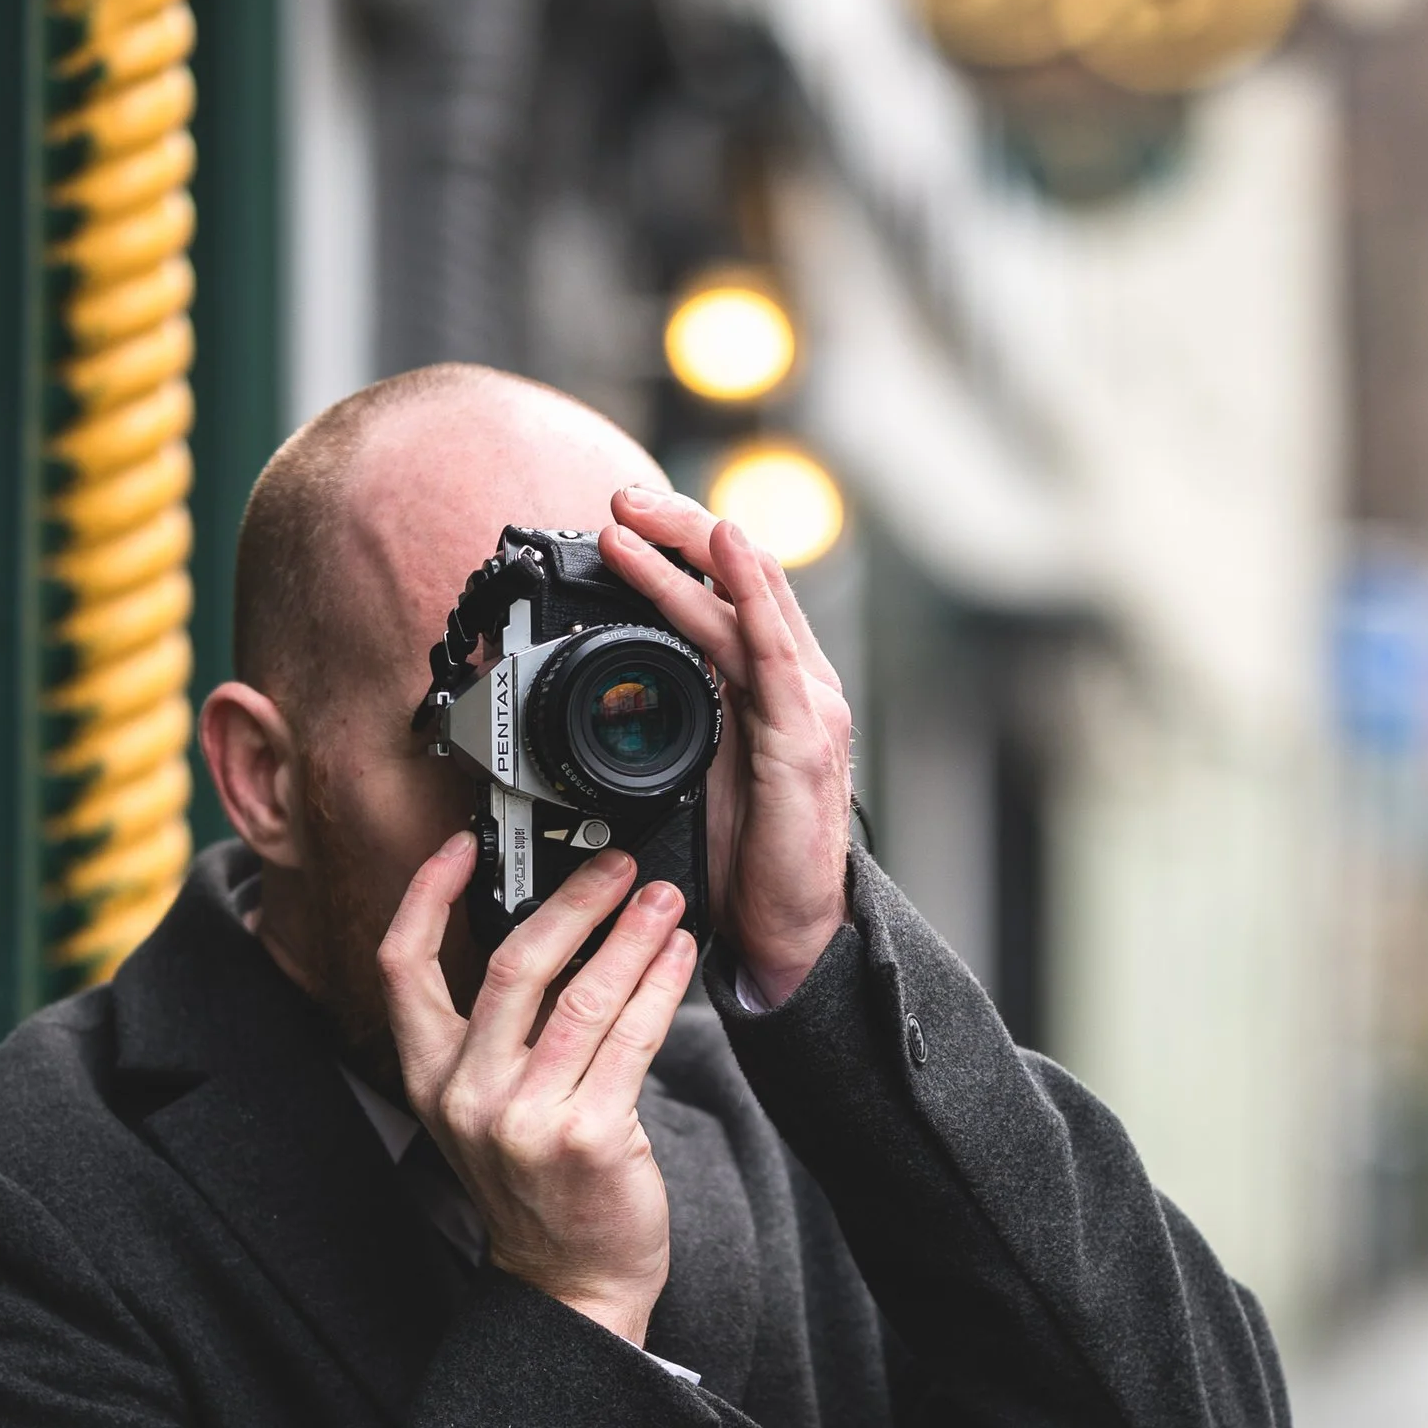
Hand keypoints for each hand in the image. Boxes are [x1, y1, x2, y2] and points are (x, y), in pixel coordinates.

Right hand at [379, 833, 698, 1348]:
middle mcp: (468, 1094)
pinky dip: (659, 986)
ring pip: (583, 996)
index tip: (463, 844)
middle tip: (615, 867)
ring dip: (631, 935)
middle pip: (514, 964)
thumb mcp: (485, 1109)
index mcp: (430, 1077)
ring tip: (663, 901)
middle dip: (574, 901)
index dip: (427, 893)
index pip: (403, 965)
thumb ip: (493, 1033)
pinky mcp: (587, 1135)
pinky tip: (677, 957)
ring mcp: (526, 1117)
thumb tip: (545, 933)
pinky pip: (631, 1038)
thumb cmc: (537, 1189)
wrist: (570, 1282)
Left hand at [600, 486, 853, 1007]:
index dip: (683, 548)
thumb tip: (625, 687)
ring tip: (636, 517)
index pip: (730, 593)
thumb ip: (681, 718)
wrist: (790, 928)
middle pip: (741, 578)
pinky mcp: (802, 736)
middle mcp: (797, 683)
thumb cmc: (750, 858)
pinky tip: (729, 551)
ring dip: (688, 551)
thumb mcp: (702, 770)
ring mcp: (806, 705)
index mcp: (772, 688)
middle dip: (678, 529)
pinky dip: (751, 593)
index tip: (626, 522)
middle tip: (620, 498)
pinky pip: (772, 649)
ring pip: (747, 601)